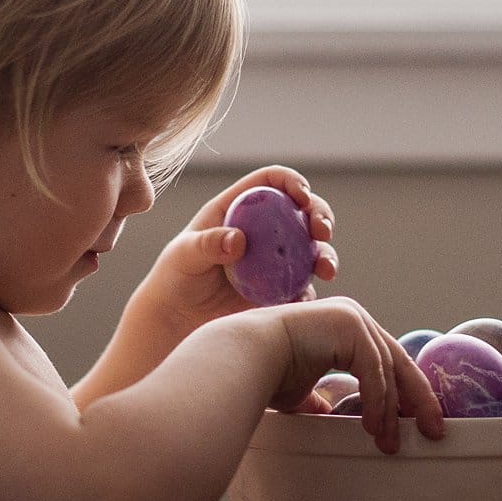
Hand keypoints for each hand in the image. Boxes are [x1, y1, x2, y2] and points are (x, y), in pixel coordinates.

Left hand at [136, 166, 336, 337]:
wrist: (176, 318)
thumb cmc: (174, 277)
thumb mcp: (183, 256)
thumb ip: (206, 244)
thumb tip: (238, 240)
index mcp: (240, 208)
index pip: (272, 183)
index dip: (292, 182)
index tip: (302, 196)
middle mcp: (263, 230)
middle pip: (302, 211)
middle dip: (321, 215)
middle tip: (323, 231)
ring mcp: (275, 260)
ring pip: (312, 249)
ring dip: (326, 255)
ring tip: (326, 269)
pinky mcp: (280, 289)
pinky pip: (304, 286)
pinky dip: (310, 292)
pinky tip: (304, 300)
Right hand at [264, 297, 445, 453]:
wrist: (243, 358)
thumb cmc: (265, 373)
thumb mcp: (304, 391)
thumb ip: (324, 400)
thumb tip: (332, 418)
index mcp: (346, 329)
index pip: (387, 362)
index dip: (405, 393)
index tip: (417, 423)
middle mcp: (354, 318)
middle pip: (399, 362)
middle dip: (419, 400)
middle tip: (434, 431)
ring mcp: (353, 318)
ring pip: (388, 370)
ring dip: (392, 412)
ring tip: (390, 444)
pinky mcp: (349, 327)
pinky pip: (374, 371)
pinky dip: (378, 402)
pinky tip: (373, 428)